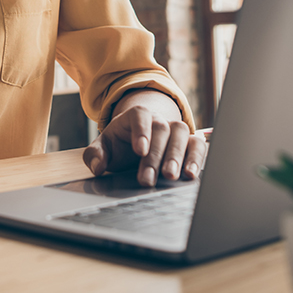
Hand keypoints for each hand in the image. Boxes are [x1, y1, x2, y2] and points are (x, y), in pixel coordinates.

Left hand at [83, 92, 206, 186]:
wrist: (138, 142)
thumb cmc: (121, 144)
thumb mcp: (104, 147)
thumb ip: (95, 155)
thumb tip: (97, 166)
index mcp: (136, 115)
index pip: (140, 115)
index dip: (141, 131)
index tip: (139, 150)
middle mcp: (159, 119)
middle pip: (162, 129)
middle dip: (155, 155)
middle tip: (148, 178)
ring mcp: (175, 129)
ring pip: (182, 134)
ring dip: (177, 156)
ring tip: (170, 176)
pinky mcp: (189, 143)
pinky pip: (197, 145)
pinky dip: (197, 158)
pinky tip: (190, 174)